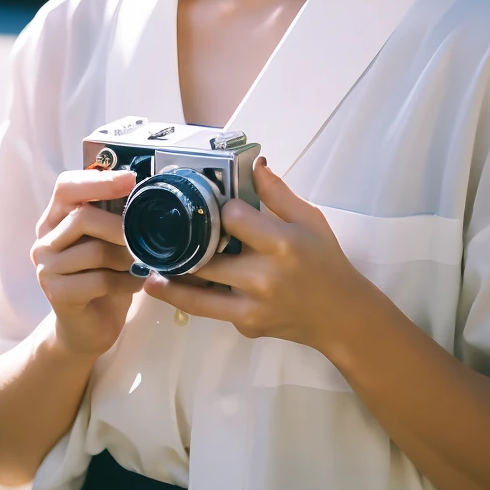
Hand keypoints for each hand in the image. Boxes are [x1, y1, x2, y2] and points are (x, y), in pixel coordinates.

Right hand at [32, 168, 143, 357]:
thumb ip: (115, 216)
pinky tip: (135, 284)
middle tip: (148, 237)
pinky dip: (126, 282)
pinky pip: (100, 280)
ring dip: (128, 258)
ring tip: (142, 265)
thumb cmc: (103, 277)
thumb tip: (144, 189)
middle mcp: (45, 240)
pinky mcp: (56, 293)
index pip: (66, 186)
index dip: (99, 181)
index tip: (131, 179)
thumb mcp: (109, 242)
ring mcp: (46, 267)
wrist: (87, 328)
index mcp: (55, 219)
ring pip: (95, 250)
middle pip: (82, 217)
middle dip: (121, 226)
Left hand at [141, 157, 366, 349]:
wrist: (341, 315)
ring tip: (148, 274)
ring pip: (196, 296)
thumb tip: (254, 163)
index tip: (211, 204)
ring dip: (169, 284)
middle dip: (181, 246)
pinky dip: (196, 299)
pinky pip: (212, 311)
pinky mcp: (247, 325)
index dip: (219, 209)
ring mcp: (252, 306)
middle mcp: (263, 277)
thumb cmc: (325, 261)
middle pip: (205, 257)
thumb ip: (278, 193)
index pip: (232, 219)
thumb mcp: (310, 220)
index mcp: (281, 244)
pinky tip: (177, 289)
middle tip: (156, 235)